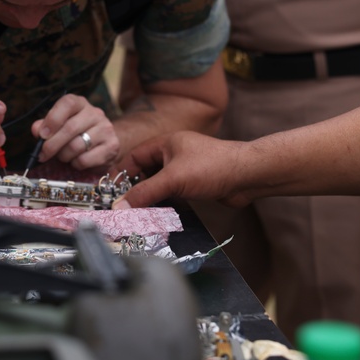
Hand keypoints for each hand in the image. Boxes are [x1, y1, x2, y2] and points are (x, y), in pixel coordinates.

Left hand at [29, 94, 119, 170]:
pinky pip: (85, 159)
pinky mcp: (112, 146)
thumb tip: (36, 129)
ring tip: (63, 156)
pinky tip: (76, 161)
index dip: (52, 119)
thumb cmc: (78, 134)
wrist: (106, 143)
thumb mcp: (60, 126)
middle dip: (52, 145)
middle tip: (43, 154)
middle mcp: (95, 113)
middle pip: (70, 128)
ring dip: (63, 156)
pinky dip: (75, 164)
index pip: (68, 104)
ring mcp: (106, 129)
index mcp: (80, 104)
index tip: (41, 134)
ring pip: (76, 146)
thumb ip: (46, 126)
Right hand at [114, 131, 247, 208]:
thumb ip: (145, 193)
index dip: (121, 173)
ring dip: (152, 199)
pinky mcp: (196, 184)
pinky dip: (166, 203)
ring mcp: (185, 170)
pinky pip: (174, 194)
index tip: (110, 190)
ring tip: (139, 214)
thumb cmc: (211, 167)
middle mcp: (174, 154)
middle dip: (136, 189)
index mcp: (165, 144)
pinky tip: (161, 215)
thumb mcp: (173, 179)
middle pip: (146, 173)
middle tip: (124, 207)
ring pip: (160, 185)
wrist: (249, 176)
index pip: (135, 157)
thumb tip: (120, 206)